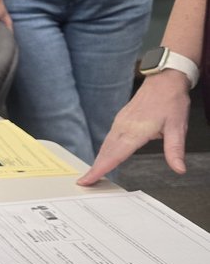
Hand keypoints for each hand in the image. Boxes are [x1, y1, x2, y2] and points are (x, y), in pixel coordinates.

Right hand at [78, 70, 191, 184]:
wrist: (164, 80)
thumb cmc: (171, 101)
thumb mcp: (178, 127)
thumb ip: (175, 149)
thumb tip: (179, 169)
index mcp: (136, 131)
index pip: (114, 155)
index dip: (100, 169)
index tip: (87, 180)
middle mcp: (124, 127)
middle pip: (105, 152)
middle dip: (94, 168)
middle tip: (85, 182)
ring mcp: (121, 122)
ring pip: (105, 145)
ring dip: (98, 160)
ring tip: (93, 174)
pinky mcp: (121, 120)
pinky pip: (108, 138)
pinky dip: (104, 150)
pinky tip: (104, 156)